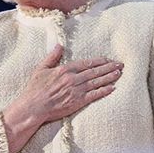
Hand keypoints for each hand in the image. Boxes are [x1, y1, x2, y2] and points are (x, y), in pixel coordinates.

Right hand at [1, 45, 122, 152]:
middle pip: (94, 72)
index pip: (86, 63)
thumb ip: (52, 56)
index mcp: (65, 70)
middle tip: (120, 64)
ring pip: (97, 82)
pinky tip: (112, 88)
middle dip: (108, 67)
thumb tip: (59, 45)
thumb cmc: (34, 89)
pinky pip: (94, 95)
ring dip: (109, 77)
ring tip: (119, 73)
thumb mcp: (41, 68)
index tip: (107, 59)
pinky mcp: (77, 102)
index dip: (99, 61)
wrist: (33, 107)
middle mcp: (73, 79)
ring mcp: (76, 91)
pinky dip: (104, 91)